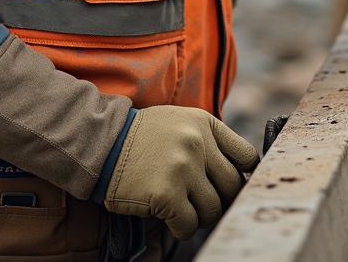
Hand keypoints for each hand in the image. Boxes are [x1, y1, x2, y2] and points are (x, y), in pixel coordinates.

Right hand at [102, 106, 258, 241]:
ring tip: (177, 203)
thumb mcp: (178, 123)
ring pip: (213, 210)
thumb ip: (209, 141)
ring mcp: (182, 167)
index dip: (240, 175)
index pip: (247, 156)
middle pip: (232, 188)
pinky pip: (189, 225)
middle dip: (217, 198)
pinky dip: (180, 226)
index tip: (225, 183)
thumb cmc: (143, 138)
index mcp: (202, 122)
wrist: (100, 142)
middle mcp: (196, 142)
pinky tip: (165, 212)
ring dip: (197, 214)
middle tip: (196, 199)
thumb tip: (243, 176)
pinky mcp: (167, 193)